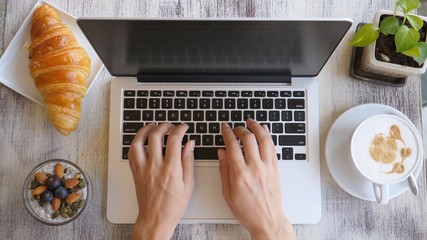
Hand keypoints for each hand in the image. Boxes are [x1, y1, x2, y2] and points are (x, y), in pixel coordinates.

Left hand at [128, 123, 194, 239]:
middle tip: (170, 126)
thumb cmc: (173, 206)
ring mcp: (142, 169)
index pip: (174, 140)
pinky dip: (136, 142)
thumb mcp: (188, 184)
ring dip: (146, 130)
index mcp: (171, 170)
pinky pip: (132, 152)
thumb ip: (188, 161)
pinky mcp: (135, 172)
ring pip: (139, 141)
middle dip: (164, 126)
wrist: (155, 219)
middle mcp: (155, 167)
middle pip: (156, 136)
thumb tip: (189, 144)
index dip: (180, 129)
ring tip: (153, 126)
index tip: (183, 127)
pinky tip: (143, 140)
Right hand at [218, 119, 295, 239]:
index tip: (225, 128)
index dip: (227, 133)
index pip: (233, 146)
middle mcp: (255, 168)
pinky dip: (268, 136)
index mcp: (240, 174)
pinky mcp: (275, 169)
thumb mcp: (227, 193)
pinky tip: (264, 131)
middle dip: (240, 129)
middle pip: (248, 139)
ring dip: (257, 127)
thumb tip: (222, 153)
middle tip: (236, 127)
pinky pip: (273, 148)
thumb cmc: (247, 211)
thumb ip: (224, 170)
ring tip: (251, 122)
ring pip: (264, 140)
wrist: (267, 221)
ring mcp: (267, 168)